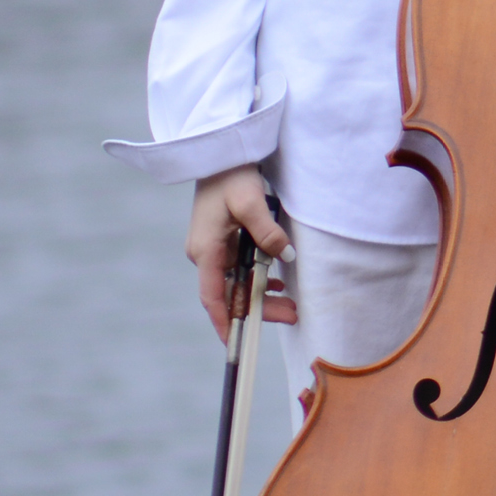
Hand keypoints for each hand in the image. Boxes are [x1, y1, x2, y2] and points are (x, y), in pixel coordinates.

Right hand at [186, 166, 294, 343]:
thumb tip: (286, 257)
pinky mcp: (222, 240)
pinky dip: (257, 279)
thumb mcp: (250, 202)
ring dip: (260, 295)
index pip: (212, 297)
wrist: (218, 152)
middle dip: (257, 310)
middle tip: (291, 316)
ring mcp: (212, 247)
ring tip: (290, 305)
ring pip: (235, 282)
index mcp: (205, 250)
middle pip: (229, 293)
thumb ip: (267, 232)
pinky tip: (276, 282)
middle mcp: (204, 253)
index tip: (237, 343)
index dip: (224, 323)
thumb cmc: (231, 175)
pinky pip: (238, 268)